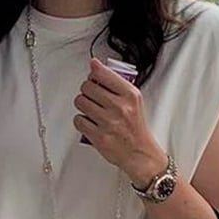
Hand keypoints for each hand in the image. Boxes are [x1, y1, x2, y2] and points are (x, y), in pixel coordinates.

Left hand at [74, 59, 165, 182]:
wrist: (140, 153)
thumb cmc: (136, 127)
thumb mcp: (134, 100)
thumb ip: (116, 83)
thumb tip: (95, 65)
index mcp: (130, 95)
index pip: (103, 74)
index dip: (93, 73)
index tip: (92, 75)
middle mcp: (119, 107)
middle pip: (88, 87)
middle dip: (87, 90)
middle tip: (92, 96)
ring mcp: (108, 122)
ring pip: (80, 102)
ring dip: (82, 104)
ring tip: (91, 109)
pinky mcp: (99, 137)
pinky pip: (78, 120)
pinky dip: (81, 121)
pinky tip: (89, 121)